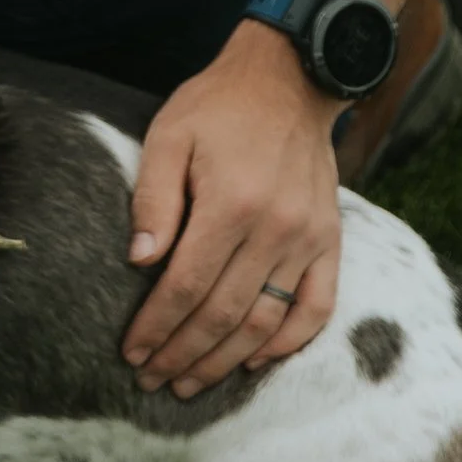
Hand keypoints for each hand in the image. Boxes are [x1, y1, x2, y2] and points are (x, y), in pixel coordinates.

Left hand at [121, 30, 342, 398]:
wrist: (289, 79)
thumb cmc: (217, 107)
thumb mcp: (168, 136)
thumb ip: (153, 200)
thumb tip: (139, 263)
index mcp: (231, 203)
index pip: (186, 286)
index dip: (157, 327)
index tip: (132, 353)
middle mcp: (275, 229)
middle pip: (223, 314)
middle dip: (183, 354)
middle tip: (153, 381)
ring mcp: (308, 238)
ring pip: (266, 321)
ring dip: (226, 360)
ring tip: (191, 382)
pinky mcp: (330, 240)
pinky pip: (318, 307)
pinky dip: (288, 343)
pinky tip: (255, 361)